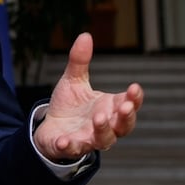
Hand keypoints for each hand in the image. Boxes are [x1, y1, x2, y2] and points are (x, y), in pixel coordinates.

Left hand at [33, 33, 142, 161]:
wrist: (50, 127)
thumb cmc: (69, 106)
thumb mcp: (73, 80)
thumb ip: (79, 61)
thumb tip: (85, 35)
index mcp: (110, 108)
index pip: (129, 104)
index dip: (134, 98)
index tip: (135, 87)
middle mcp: (105, 126)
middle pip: (124, 126)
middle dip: (125, 117)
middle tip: (124, 106)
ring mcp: (89, 138)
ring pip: (104, 139)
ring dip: (103, 130)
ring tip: (99, 117)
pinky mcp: (70, 147)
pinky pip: (73, 149)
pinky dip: (69, 146)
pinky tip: (64, 141)